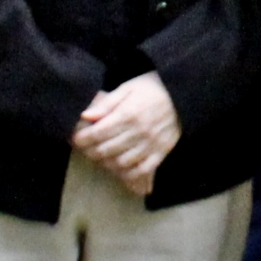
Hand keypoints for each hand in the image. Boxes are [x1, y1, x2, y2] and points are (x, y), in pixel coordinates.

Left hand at [74, 73, 184, 197]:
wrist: (184, 94)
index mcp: (129, 114)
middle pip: (107, 150)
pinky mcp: (161, 152)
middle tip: (86, 149)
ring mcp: (151, 144)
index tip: (75, 139)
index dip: (83, 138)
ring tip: (101, 157)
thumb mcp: (129, 87)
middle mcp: (139, 132)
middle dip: (91, 151)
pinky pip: (142, 169)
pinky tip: (121, 168)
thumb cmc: (154, 88)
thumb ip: (108, 103)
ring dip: (107, 162)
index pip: (98, 133)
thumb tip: (86, 116)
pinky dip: (129, 172)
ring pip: (122, 162)